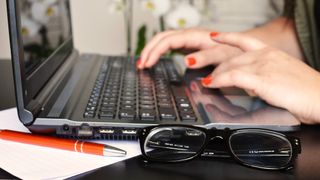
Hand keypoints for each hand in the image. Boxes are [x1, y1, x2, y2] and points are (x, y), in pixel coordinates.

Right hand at [138, 28, 241, 68]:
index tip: (147, 64)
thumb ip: (206, 57)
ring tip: (143, 63)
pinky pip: (168, 45)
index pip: (168, 41)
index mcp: (195, 36)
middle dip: (148, 50)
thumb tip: (187, 61)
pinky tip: (154, 59)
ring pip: (163, 40)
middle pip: (162, 38)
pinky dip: (159, 52)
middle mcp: (189, 35)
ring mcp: (188, 40)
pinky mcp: (188, 45)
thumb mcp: (222, 56)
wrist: (242, 47)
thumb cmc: (233, 51)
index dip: (155, 52)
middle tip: (140, 65)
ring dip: (151, 50)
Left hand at [201, 33, 319, 123]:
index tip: (215, 37)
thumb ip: (265, 76)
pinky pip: (233, 77)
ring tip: (208, 82)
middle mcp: (266, 55)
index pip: (245, 40)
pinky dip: (219, 80)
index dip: (227, 37)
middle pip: (232, 57)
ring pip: (230, 66)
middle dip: (218, 67)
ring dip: (216, 75)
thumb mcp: (282, 76)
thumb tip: (250, 84)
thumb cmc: (306, 91)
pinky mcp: (261, 79)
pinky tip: (212, 84)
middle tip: (209, 76)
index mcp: (271, 52)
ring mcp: (263, 66)